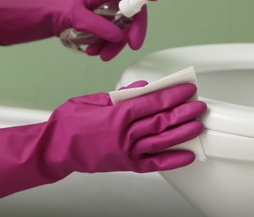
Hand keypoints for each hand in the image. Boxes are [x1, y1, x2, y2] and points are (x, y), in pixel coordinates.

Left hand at [0, 0, 159, 60]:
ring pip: (126, 30)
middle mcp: (113, 1)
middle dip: (136, 29)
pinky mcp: (110, 28)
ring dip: (116, 46)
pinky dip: (108, 48)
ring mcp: (113, 15)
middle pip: (135, 12)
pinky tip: (94, 52)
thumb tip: (118, 36)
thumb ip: (96, 25)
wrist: (53, 22)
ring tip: (99, 54)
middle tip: (133, 45)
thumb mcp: (76, 17)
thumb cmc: (62, 10)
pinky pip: (117, 39)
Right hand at [0, 82, 205, 201]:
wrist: (54, 150)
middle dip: (183, 111)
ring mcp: (127, 152)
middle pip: (161, 121)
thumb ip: (120, 95)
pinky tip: (187, 155)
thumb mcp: (92, 100)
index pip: (153, 102)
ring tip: (198, 125)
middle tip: (199, 105)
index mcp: (116, 115)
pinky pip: (154, 164)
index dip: (173, 94)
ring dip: (182, 133)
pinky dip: (172, 161)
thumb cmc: (69, 124)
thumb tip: (142, 87)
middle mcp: (125, 135)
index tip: (187, 88)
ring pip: (162, 141)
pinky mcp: (126, 165)